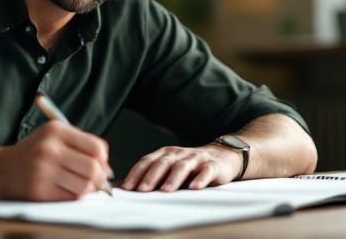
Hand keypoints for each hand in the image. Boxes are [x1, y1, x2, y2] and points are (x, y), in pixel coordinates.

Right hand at [0, 121, 112, 200]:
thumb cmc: (32, 154)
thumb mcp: (52, 138)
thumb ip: (80, 146)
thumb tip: (108, 169)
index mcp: (56, 131)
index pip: (97, 147)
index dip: (103, 160)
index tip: (100, 166)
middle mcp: (49, 148)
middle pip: (93, 168)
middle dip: (99, 178)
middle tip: (96, 181)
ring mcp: (43, 169)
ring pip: (84, 185)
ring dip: (87, 189)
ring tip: (79, 186)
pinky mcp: (38, 189)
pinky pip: (70, 197)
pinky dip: (73, 196)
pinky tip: (65, 191)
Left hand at [122, 145, 241, 191]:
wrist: (222, 156)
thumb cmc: (190, 167)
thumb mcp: (169, 168)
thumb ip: (150, 176)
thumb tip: (123, 187)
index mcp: (166, 154)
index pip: (148, 161)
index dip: (136, 173)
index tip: (127, 187)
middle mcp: (179, 154)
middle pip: (163, 163)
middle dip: (151, 177)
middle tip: (142, 190)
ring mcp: (196, 158)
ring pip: (183, 166)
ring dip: (173, 178)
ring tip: (166, 191)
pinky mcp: (213, 165)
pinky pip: (206, 171)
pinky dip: (201, 179)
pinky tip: (195, 187)